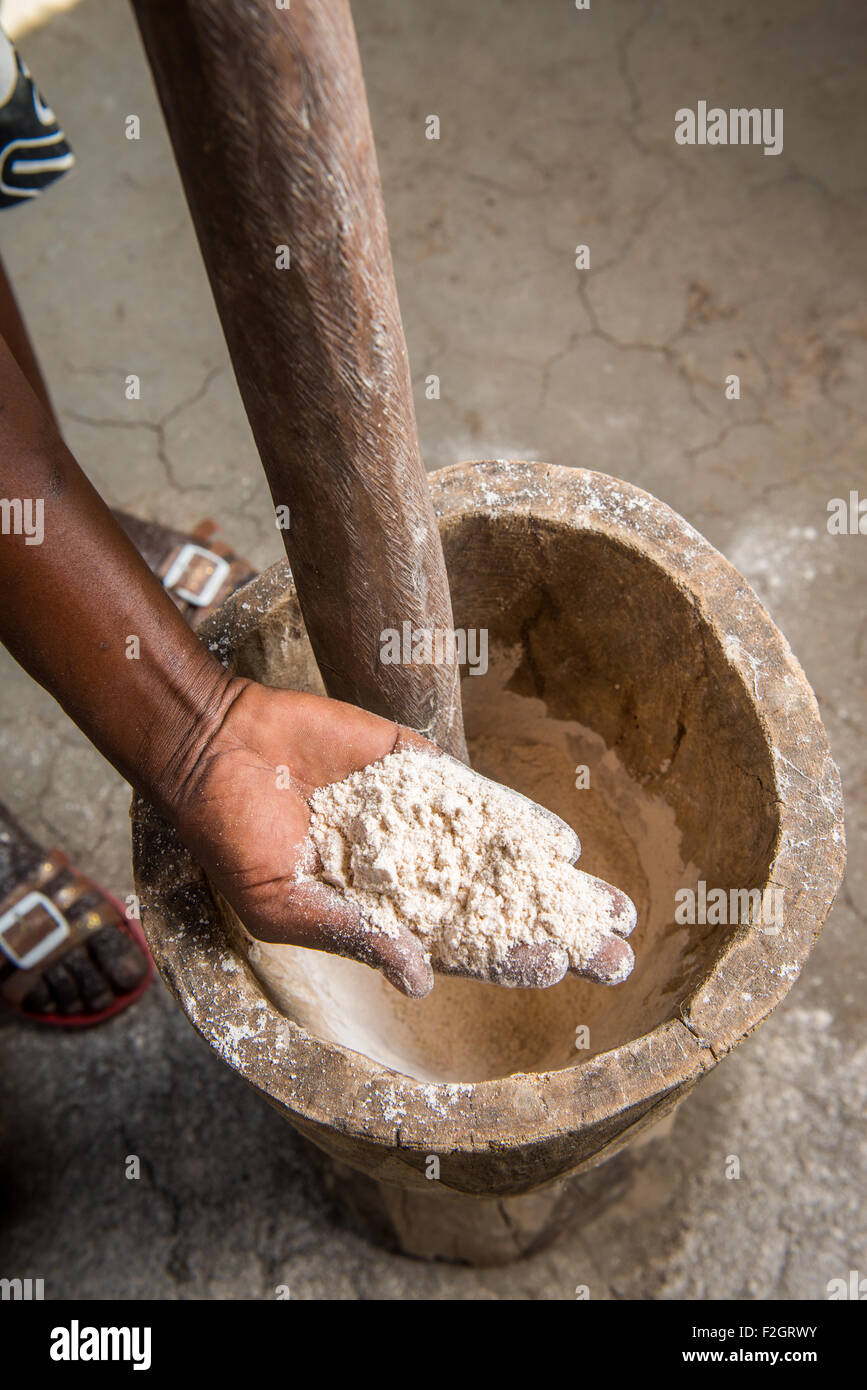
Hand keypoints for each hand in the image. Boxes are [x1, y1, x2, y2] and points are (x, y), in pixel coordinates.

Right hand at [165, 680, 634, 995]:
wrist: (221, 749)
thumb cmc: (236, 840)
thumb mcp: (287, 906)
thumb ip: (356, 937)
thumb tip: (420, 985)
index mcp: (381, 917)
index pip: (460, 949)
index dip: (509, 960)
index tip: (559, 967)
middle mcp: (413, 875)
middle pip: (500, 910)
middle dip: (558, 930)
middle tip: (619, 950)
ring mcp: (421, 824)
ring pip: (503, 860)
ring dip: (557, 885)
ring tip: (616, 907)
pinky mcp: (421, 774)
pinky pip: (480, 802)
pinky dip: (521, 821)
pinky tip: (563, 843)